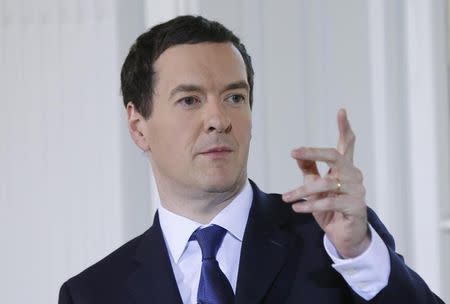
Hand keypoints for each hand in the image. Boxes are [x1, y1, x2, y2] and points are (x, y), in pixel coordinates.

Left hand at [282, 109, 369, 257]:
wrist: (345, 236)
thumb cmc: (330, 209)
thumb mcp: (315, 187)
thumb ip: (309, 170)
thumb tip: (297, 155)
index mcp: (344, 168)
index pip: (347, 144)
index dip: (344, 127)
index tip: (341, 111)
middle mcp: (353, 175)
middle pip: (335, 157)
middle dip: (314, 153)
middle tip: (295, 153)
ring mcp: (356, 190)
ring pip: (325, 184)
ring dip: (302, 191)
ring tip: (287, 197)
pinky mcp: (355, 206)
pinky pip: (328, 202)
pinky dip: (310, 205)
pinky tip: (297, 208)